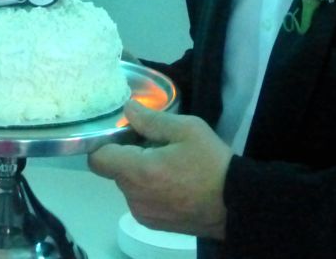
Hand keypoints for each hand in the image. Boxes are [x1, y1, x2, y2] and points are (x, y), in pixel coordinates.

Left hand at [88, 100, 230, 239]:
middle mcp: (134, 196)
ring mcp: (143, 213)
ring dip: (138, 174)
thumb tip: (127, 109)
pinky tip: (172, 183)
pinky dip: (148, 190)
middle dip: (128, 156)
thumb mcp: (187, 129)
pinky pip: (139, 200)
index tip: (123, 135)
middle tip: (155, 146)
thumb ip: (151, 120)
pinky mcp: (153, 225)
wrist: (237, 204)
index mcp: (138, 171)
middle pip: (114, 170)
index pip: (98, 159)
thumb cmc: (212, 163)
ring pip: (127, 186)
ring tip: (168, 165)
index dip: (105, 143)